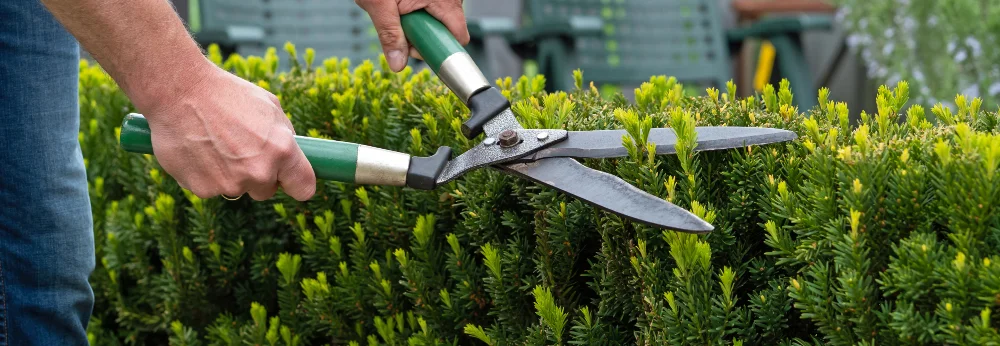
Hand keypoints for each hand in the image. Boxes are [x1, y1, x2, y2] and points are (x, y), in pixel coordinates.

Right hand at [142, 65, 316, 200]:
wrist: (178, 91)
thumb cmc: (226, 94)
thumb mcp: (269, 106)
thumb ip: (284, 136)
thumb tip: (290, 156)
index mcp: (281, 150)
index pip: (304, 188)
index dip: (298, 183)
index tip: (291, 180)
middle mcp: (259, 172)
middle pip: (267, 191)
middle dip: (259, 175)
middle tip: (241, 149)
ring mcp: (230, 184)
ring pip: (238, 189)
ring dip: (231, 175)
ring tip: (215, 144)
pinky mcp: (202, 190)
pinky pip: (211, 188)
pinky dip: (206, 175)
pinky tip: (198, 151)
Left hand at [355, 0, 468, 71]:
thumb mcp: (379, 5)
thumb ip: (389, 34)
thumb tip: (398, 64)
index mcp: (444, 0)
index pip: (458, 37)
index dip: (439, 49)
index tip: (417, 48)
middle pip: (446, 30)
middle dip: (422, 34)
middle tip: (399, 25)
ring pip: (438, 20)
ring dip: (418, 22)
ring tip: (397, 8)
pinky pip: (433, 8)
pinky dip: (416, 10)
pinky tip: (401, 3)